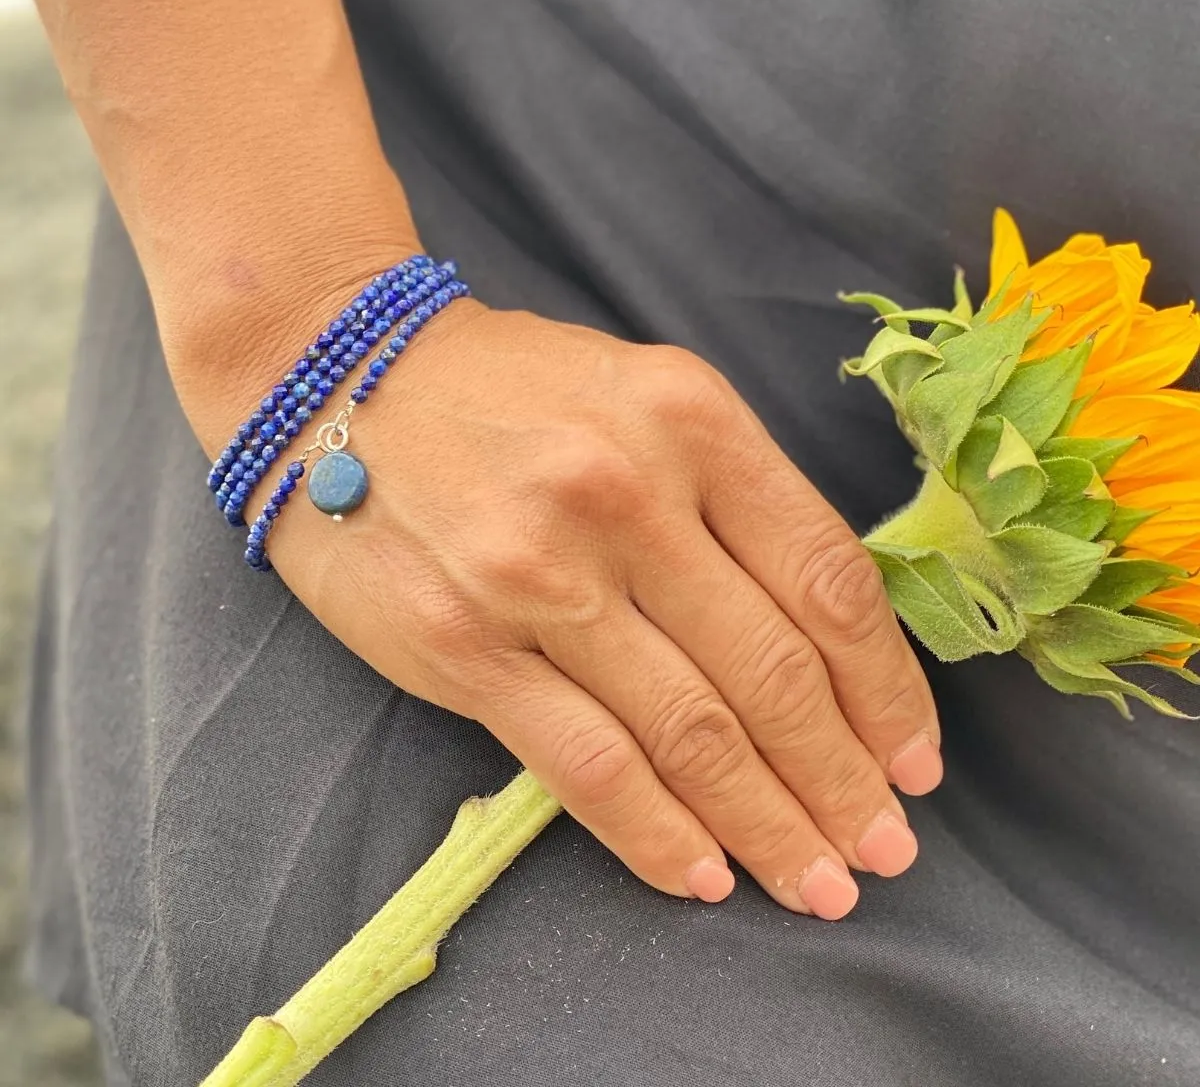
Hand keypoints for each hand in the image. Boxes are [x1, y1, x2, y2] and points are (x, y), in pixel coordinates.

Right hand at [260, 301, 942, 919]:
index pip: (826, 579)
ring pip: (689, 731)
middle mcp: (626, 494)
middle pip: (772, 671)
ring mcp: (540, 576)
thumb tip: (821, 636)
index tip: (915, 760)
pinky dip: (655, 832)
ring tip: (818, 883)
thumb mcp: (643, 396)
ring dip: (767, 824)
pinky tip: (703, 874)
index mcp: (692, 418)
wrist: (335, 383)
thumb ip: (732, 497)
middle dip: (842, 778)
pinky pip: (585, 763)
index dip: (886, 688)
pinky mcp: (464, 646)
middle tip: (885, 850)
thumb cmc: (507, 389)